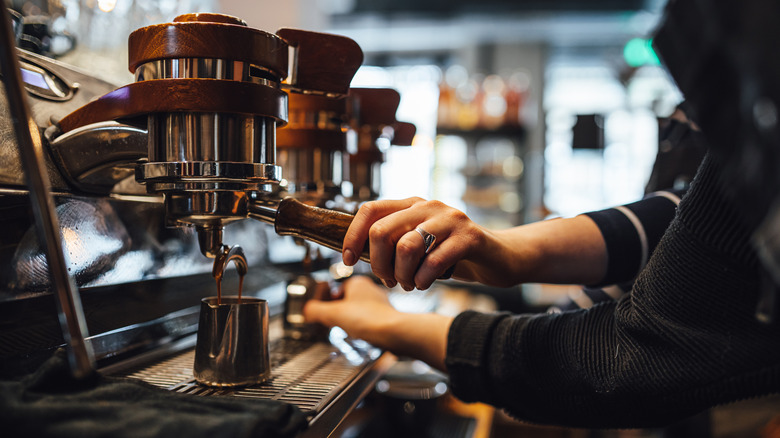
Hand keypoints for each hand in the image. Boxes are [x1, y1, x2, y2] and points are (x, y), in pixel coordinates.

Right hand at [303, 276, 452, 370]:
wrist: (393, 333)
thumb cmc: (369, 319)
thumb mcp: (333, 314)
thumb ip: (316, 311)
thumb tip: (307, 310)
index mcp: (358, 282)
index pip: (339, 287)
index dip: (330, 300)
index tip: (326, 310)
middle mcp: (372, 289)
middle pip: (350, 299)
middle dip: (342, 310)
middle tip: (337, 320)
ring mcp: (381, 303)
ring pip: (361, 309)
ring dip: (354, 318)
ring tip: (351, 328)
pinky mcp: (388, 317)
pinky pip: (371, 320)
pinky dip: (365, 326)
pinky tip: (363, 333)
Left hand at [341, 197, 609, 288]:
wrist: (500, 258)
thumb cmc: (452, 255)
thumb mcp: (417, 245)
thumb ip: (390, 243)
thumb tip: (352, 254)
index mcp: (411, 204)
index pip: (369, 210)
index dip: (352, 237)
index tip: (347, 261)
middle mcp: (428, 205)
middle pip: (382, 231)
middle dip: (378, 264)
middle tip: (389, 281)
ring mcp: (450, 219)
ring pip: (406, 247)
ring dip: (401, 275)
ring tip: (408, 285)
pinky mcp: (470, 236)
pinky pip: (434, 260)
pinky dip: (423, 279)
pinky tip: (424, 285)